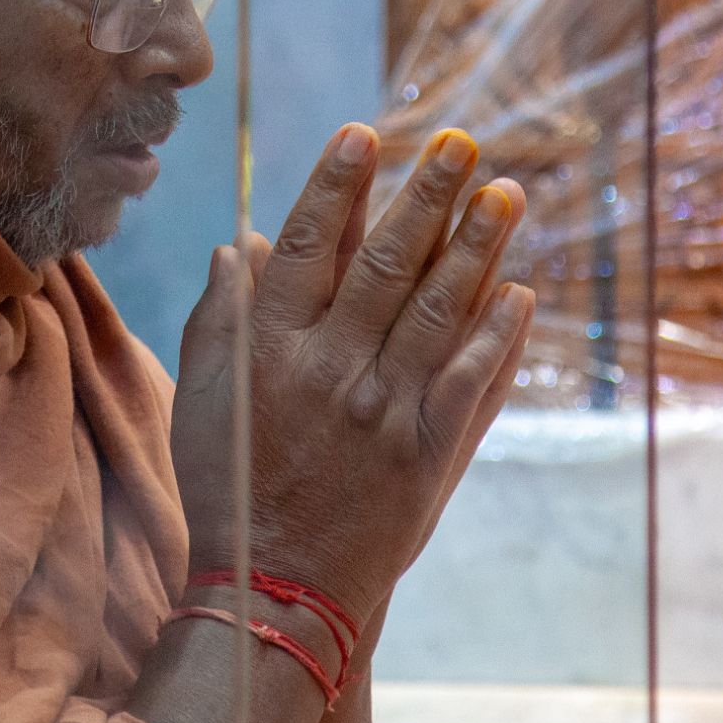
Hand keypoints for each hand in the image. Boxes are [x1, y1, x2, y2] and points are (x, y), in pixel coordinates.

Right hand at [170, 124, 533, 626]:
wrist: (276, 588)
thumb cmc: (232, 488)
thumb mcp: (204, 398)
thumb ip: (222, 317)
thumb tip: (244, 242)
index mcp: (269, 351)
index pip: (308, 248)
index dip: (337, 186)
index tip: (364, 133)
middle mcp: (328, 373)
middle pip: (386, 264)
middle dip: (426, 194)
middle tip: (461, 142)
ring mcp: (383, 413)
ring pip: (438, 310)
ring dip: (477, 247)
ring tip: (506, 194)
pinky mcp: (425, 454)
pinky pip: (469, 381)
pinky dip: (497, 334)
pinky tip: (519, 292)